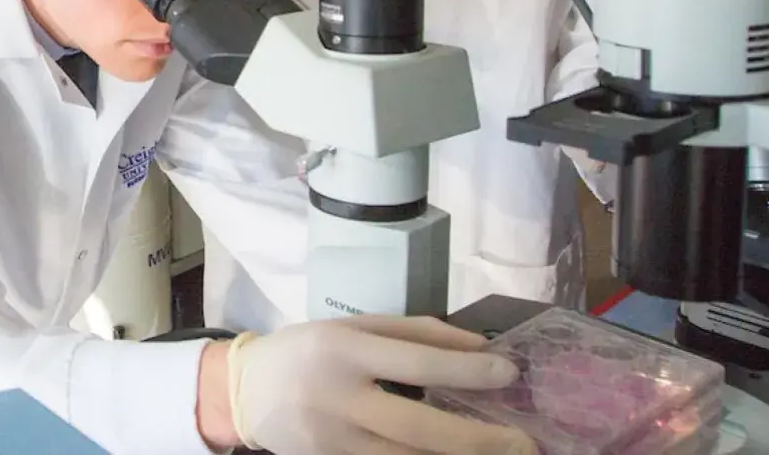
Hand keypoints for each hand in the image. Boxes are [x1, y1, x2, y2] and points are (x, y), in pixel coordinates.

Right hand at [227, 315, 536, 454]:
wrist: (245, 392)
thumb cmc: (310, 349)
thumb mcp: (355, 326)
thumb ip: (416, 332)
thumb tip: (478, 345)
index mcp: (346, 349)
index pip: (418, 360)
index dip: (468, 368)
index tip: (510, 372)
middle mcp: (340, 397)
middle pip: (419, 426)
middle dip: (477, 438)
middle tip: (523, 441)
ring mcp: (335, 440)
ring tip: (500, 453)